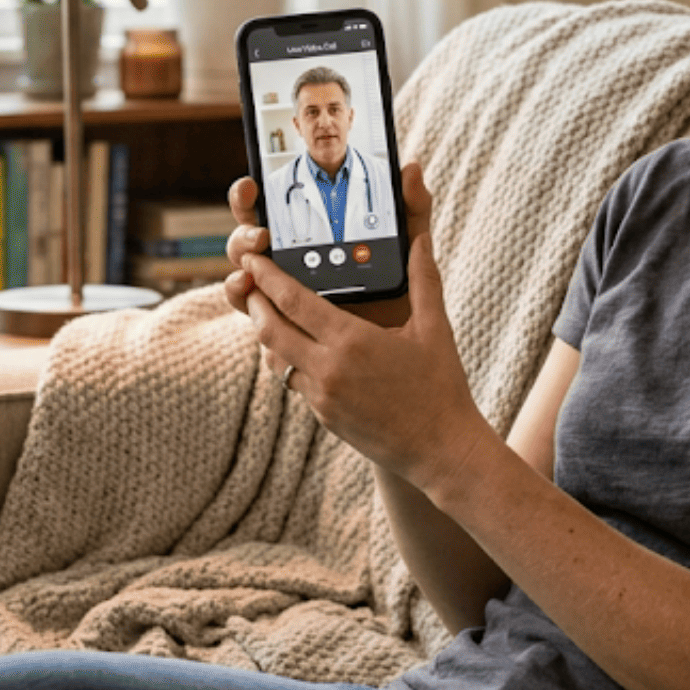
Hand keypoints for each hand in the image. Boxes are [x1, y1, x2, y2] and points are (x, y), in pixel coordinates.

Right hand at [223, 162, 429, 327]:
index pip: (268, 207)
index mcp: (306, 235)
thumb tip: (412, 168)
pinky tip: (260, 313)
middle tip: (260, 236)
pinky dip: (254, 316)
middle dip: (244, 235)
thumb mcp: (406, 246)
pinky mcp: (283, 332)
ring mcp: (279, 298)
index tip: (250, 186)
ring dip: (239, 275)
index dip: (248, 195)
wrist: (407, 349)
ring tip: (250, 276)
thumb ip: (411, 208)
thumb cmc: (400, 290)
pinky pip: (257, 323)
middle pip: (245, 242)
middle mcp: (285, 263)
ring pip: (243, 281)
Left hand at [236, 169, 492, 490]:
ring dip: (266, 333)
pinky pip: (294, 381)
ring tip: (267, 311)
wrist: (440, 450)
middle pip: (269, 329)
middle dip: (254, 302)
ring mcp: (322, 396)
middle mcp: (328, 369)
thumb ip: (423, 278)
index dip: (267, 277)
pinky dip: (288, 359)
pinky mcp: (323, 416)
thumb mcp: (434, 327)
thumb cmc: (441, 386)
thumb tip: (420, 239)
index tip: (253, 260)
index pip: (292, 301)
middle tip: (248, 282)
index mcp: (351, 341)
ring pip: (276, 358)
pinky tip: (295, 346)